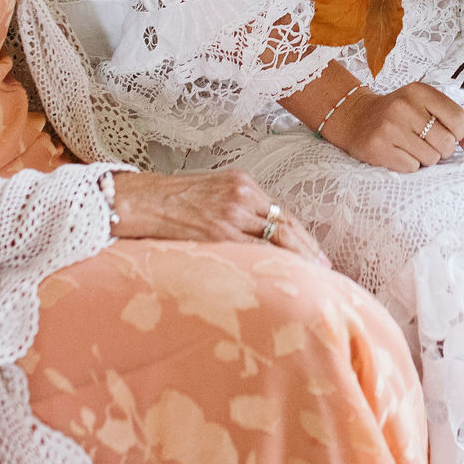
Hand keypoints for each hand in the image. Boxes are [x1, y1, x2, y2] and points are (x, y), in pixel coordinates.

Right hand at [109, 169, 329, 268]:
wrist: (138, 200)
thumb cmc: (169, 201)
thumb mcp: (210, 194)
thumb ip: (236, 210)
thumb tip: (259, 238)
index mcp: (242, 183)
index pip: (283, 213)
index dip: (303, 237)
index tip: (318, 255)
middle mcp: (242, 195)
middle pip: (287, 226)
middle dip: (308, 251)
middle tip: (325, 271)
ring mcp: (231, 214)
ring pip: (275, 239)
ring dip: (296, 261)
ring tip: (310, 280)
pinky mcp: (218, 232)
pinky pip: (252, 252)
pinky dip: (270, 266)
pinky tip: (281, 279)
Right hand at [326, 82, 463, 173]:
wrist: (355, 118)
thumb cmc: (400, 115)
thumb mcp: (428, 109)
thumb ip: (460, 126)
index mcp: (420, 91)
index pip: (458, 118)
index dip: (458, 133)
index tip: (446, 133)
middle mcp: (404, 106)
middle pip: (446, 143)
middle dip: (441, 149)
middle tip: (424, 141)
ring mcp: (389, 127)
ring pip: (430, 159)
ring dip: (425, 159)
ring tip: (410, 146)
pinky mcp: (378, 148)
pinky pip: (412, 168)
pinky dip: (409, 165)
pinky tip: (398, 153)